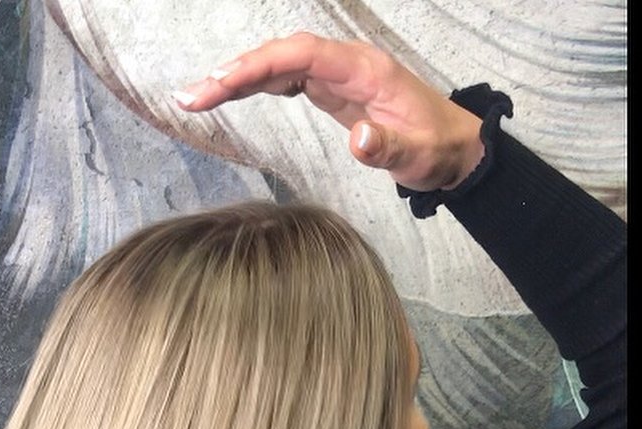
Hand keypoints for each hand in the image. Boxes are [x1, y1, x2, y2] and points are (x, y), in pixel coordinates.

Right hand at [175, 32, 484, 191]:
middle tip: (190, 96)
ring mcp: (339, 76)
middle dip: (235, 71)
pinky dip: (259, 84)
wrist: (456, 149)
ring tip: (198, 97)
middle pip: (281, 55)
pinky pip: (290, 78)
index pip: (301, 55)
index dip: (258, 64)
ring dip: (240, 77)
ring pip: (281, 64)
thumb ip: (388, 149)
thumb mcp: (418, 156)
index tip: (221, 83)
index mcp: (363, 70)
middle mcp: (347, 65)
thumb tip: (357, 142)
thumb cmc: (437, 149)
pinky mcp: (335, 92)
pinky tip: (233, 94)